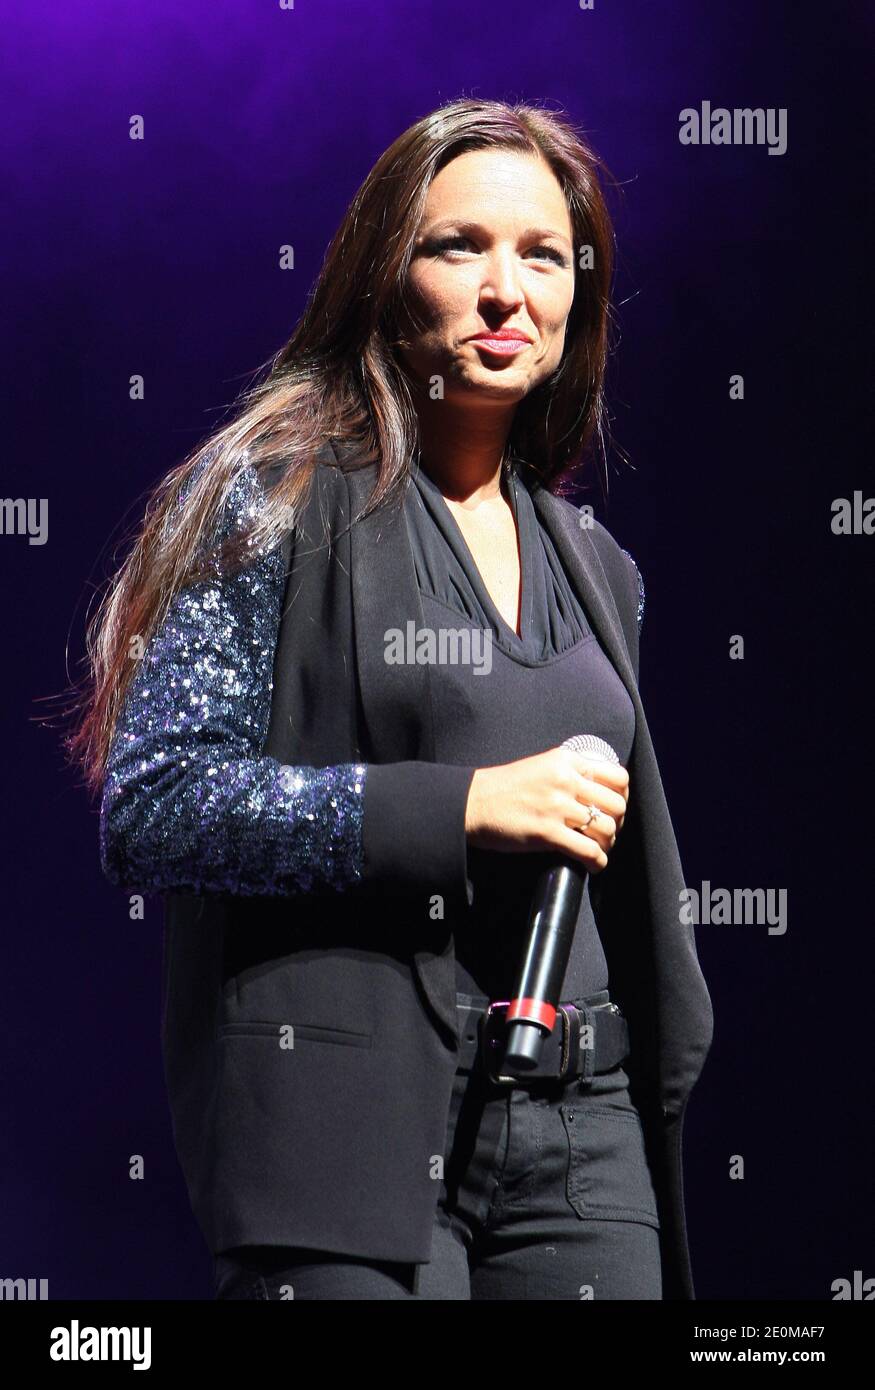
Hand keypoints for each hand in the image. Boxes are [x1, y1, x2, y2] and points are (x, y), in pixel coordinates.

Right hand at [464, 746, 628, 871]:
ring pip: (607, 828)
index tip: (615, 807)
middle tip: (607, 832)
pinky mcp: (547, 833)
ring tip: (599, 849)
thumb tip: (598, 791)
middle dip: (617, 822)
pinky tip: (594, 865)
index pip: (617, 776)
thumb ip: (569, 773)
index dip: (623, 796)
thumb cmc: (503, 788)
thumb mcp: (541, 766)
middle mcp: (565, 780)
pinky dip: (598, 862)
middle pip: (616, 804)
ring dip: (608, 844)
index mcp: (566, 761)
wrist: (472, 803)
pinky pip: (588, 851)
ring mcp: (556, 807)